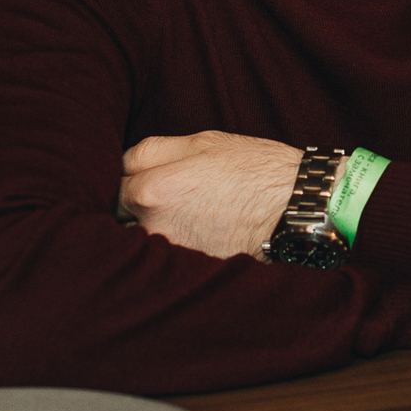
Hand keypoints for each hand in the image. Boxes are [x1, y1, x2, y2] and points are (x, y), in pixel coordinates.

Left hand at [120, 131, 300, 258]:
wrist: (296, 210)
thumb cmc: (255, 170)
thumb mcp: (203, 141)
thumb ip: (155, 151)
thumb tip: (125, 162)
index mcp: (151, 189)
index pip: (115, 182)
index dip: (128, 175)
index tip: (141, 174)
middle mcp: (153, 224)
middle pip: (121, 215)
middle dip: (131, 206)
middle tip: (163, 195)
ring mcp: (171, 252)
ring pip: (142, 239)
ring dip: (150, 228)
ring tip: (184, 215)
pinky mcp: (190, 270)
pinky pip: (167, 257)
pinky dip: (172, 248)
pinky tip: (197, 232)